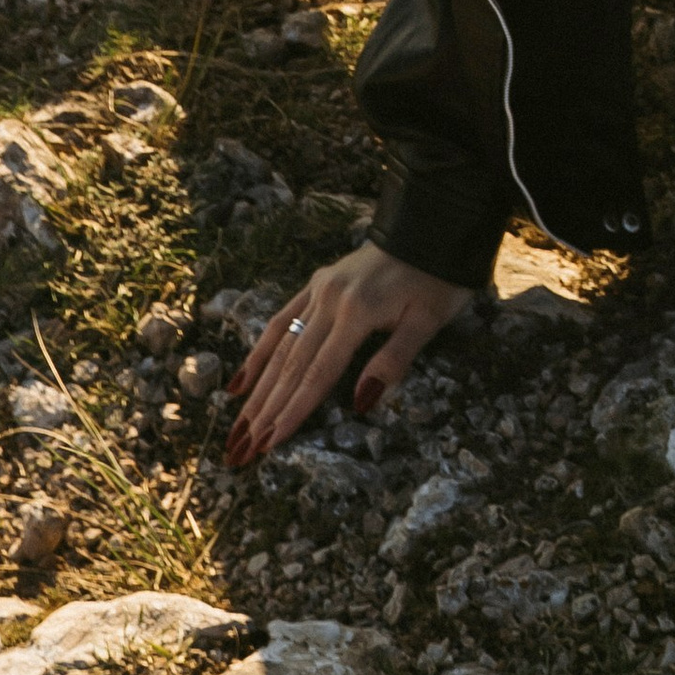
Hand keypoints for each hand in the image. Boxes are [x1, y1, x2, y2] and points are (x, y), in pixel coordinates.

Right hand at [223, 243, 476, 466]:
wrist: (433, 224)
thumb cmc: (439, 279)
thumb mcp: (428, 321)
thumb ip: (393, 360)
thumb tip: (359, 404)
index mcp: (357, 311)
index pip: (318, 374)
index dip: (294, 412)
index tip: (269, 444)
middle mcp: (329, 299)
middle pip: (292, 365)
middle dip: (265, 412)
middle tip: (239, 450)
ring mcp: (319, 289)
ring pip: (281, 347)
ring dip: (257, 391)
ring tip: (235, 429)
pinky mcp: (317, 282)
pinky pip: (282, 320)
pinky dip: (260, 352)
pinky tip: (240, 381)